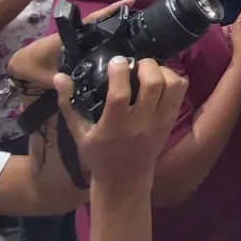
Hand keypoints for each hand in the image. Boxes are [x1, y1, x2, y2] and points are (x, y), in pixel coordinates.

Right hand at [54, 56, 187, 194]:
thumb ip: (68, 104)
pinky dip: (173, 79)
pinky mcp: (171, 120)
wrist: (125, 180)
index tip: (116, 60)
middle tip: (135, 65)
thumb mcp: (79, 133)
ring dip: (163, 71)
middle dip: (146, 65)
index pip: (120, 94)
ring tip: (149, 71)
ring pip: (173, 85)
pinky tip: (159, 80)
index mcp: (114, 126)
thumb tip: (59, 76)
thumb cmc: (98, 156)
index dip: (119, 72)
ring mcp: (160, 121)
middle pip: (153, 83)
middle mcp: (141, 122)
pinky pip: (181, 92)